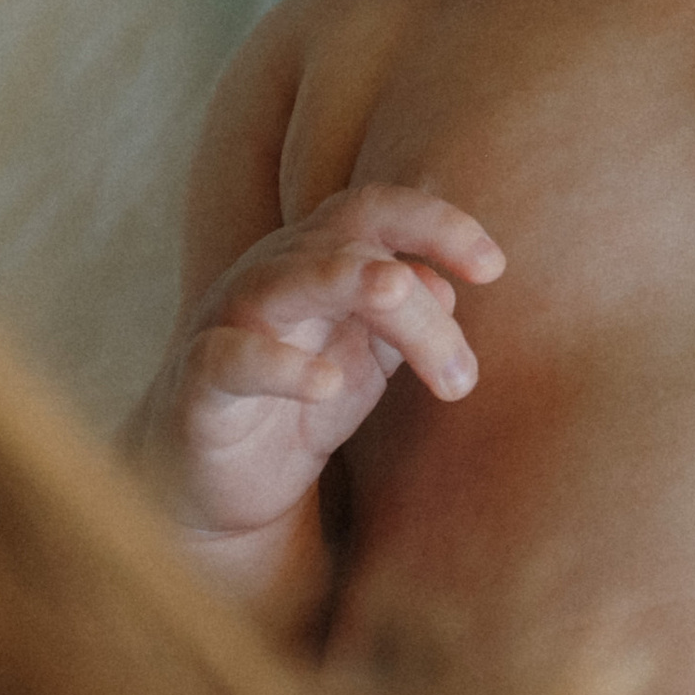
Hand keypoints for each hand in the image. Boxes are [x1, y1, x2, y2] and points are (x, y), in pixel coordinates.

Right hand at [142, 187, 502, 550]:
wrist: (211, 482)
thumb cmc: (295, 404)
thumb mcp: (366, 360)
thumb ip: (405, 321)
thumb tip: (446, 283)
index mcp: (316, 260)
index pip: (376, 211)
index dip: (437, 223)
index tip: (493, 267)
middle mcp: (273, 276)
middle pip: (350, 245)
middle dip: (416, 294)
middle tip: (462, 371)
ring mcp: (230, 321)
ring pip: (294, 281)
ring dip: (356, 288)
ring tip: (400, 297)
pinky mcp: (200, 381)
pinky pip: (233, 357)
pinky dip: (280, 365)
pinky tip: (326, 384)